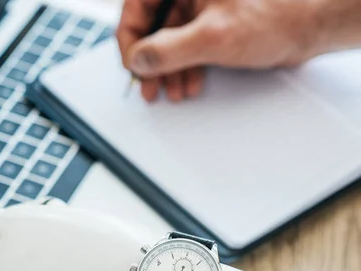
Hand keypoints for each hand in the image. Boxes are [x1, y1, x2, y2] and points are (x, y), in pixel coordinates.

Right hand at [116, 0, 360, 101]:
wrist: (313, 25)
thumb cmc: (278, 14)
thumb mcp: (213, 36)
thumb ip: (167, 50)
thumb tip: (138, 60)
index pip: (136, 5)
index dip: (129, 39)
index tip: (133, 64)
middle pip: (151, 23)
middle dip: (150, 60)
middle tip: (148, 84)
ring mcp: (202, 5)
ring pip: (169, 37)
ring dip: (168, 69)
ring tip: (171, 91)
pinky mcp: (214, 21)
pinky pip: (188, 44)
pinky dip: (186, 66)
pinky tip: (189, 83)